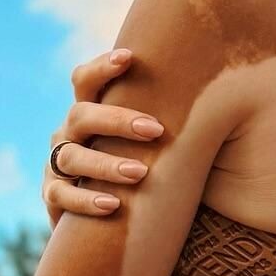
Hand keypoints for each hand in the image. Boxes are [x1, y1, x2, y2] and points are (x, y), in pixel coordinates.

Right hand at [43, 48, 165, 227]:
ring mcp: (58, 164)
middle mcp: (70, 133)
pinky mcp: (53, 197)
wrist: (112, 218)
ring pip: (73, 156)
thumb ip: (167, 118)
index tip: (129, 57)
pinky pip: (61, 196)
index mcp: (91, 112)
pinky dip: (86, 200)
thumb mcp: (150, 142)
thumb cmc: (143, 169)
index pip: (86, 80)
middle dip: (117, 120)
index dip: (102, 67)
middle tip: (155, 129)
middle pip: (81, 115)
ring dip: (107, 164)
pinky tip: (112, 204)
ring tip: (140, 173)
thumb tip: (222, 89)